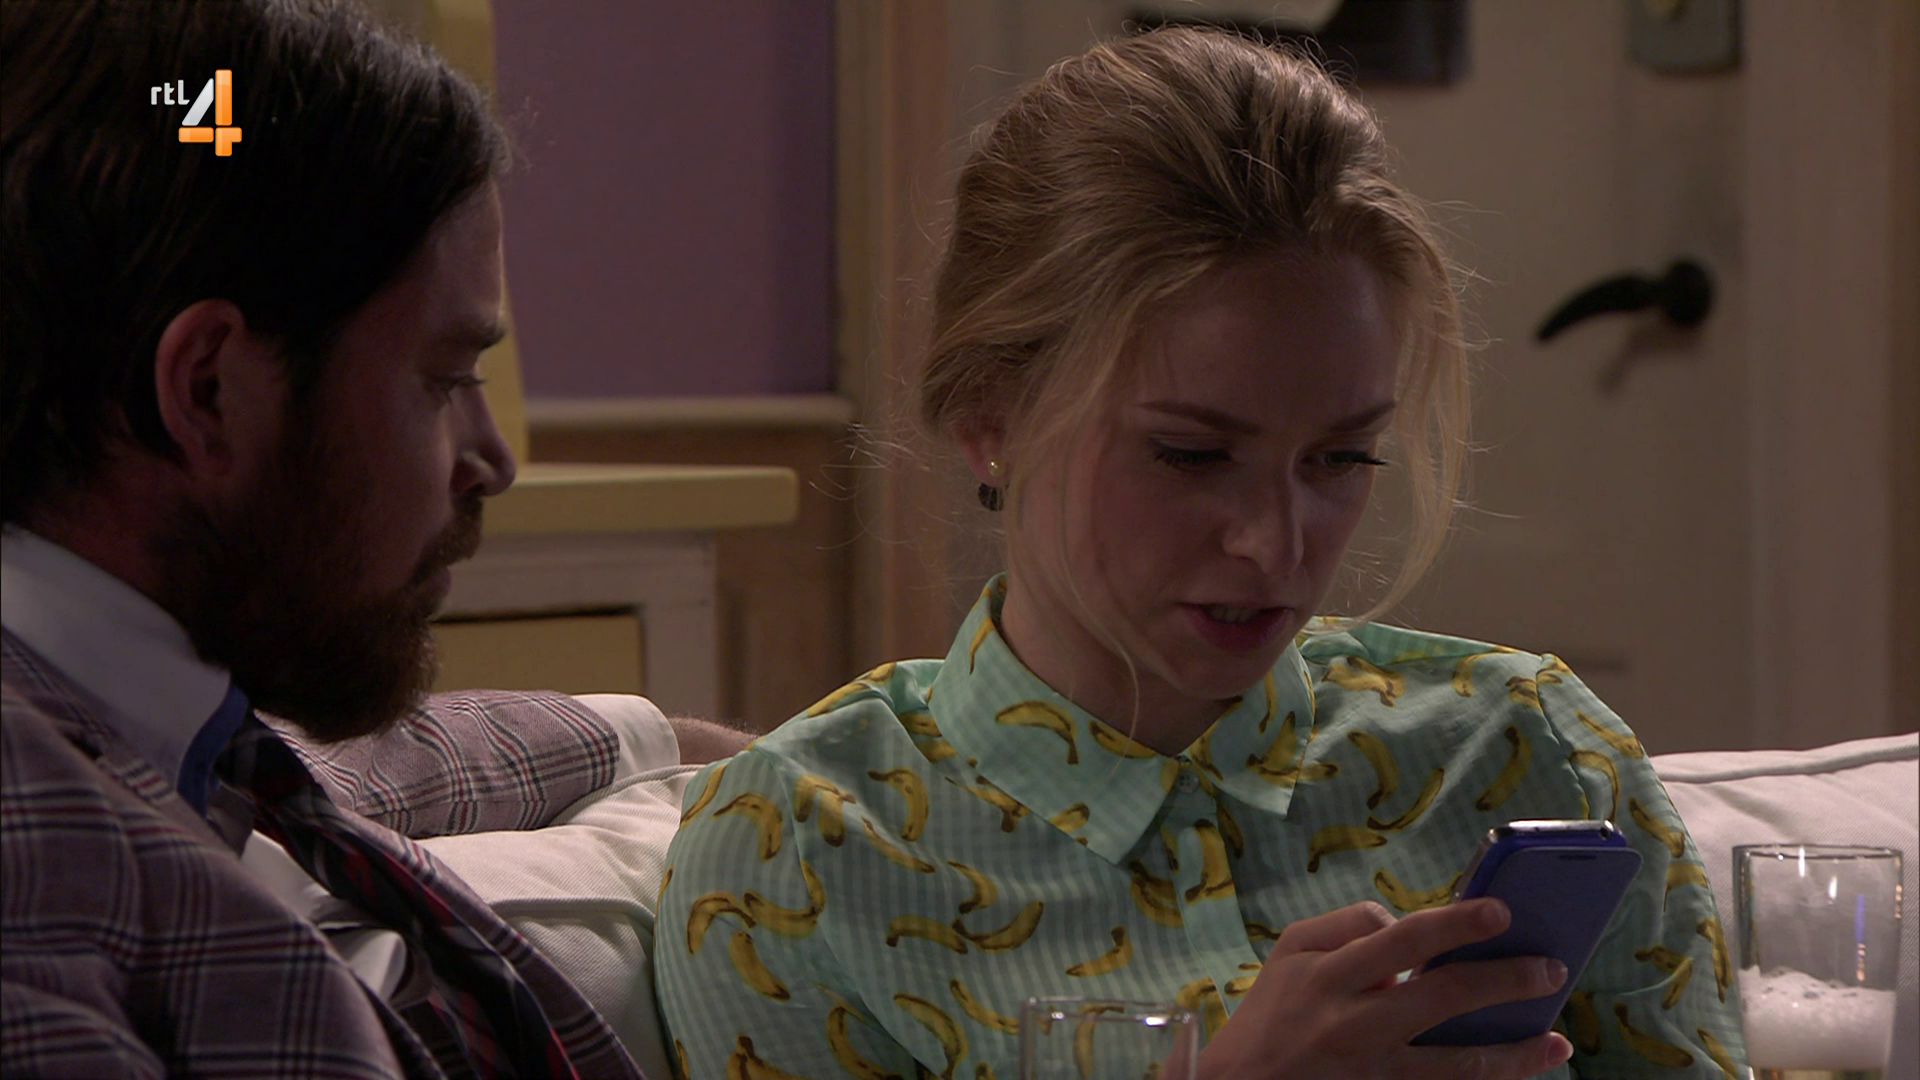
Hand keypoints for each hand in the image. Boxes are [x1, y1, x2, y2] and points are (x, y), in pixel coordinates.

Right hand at [1193, 900, 1572, 1079]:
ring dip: (1514, 1054)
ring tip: (1556, 1042)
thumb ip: (1346, 925)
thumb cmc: (1270, 1015)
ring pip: (1457, 1065)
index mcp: (1329, 976)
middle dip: (1504, 982)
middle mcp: (1355, 1024)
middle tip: (1550, 970)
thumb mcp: (1290, 953)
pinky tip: (1517, 1072)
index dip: (1456, 924)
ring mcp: (1373, 1071)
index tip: (1501, 911)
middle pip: (1443, 999)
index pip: (1403, 941)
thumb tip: (1404, 927)